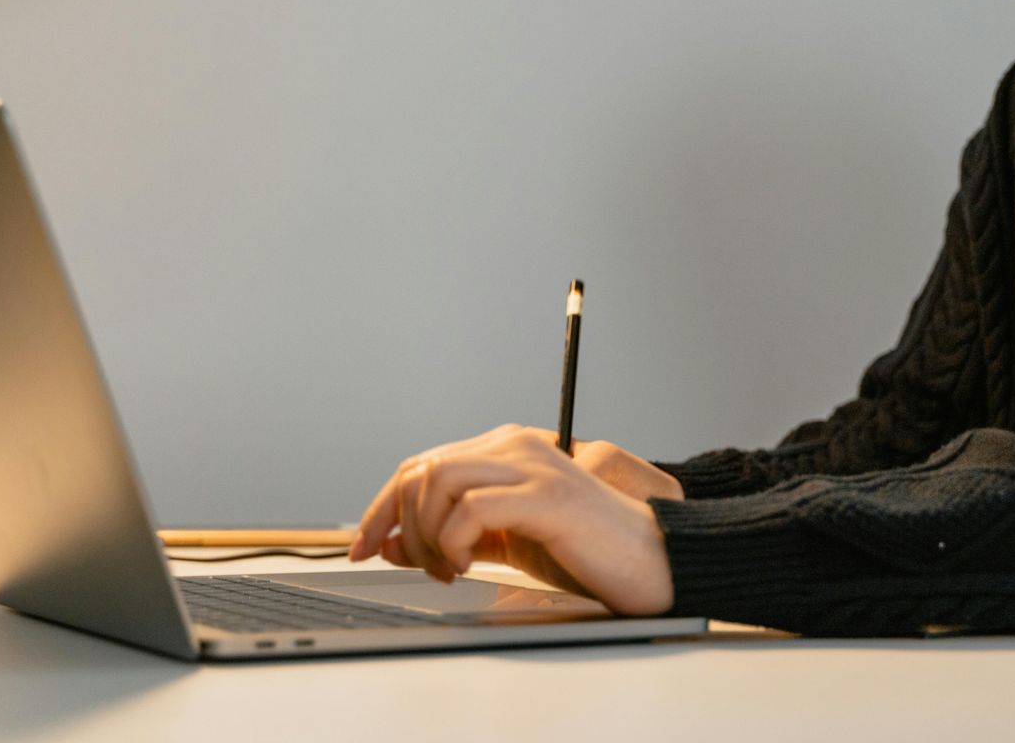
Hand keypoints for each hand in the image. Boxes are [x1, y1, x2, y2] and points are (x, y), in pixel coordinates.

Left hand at [345, 424, 674, 615]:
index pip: (421, 464)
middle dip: (397, 523)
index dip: (382, 507)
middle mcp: (515, 445)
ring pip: (437, 480)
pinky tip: (471, 565)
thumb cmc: (583, 549)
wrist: (650, 559)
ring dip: (425, 534)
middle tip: (420, 568)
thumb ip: (452, 533)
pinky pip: (471, 510)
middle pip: (420, 469)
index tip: (363, 546)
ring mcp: (532, 467)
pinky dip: (454, 542)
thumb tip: (387, 541)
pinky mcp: (546, 496)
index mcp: (506, 448)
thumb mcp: (506, 541)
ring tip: (449, 567)